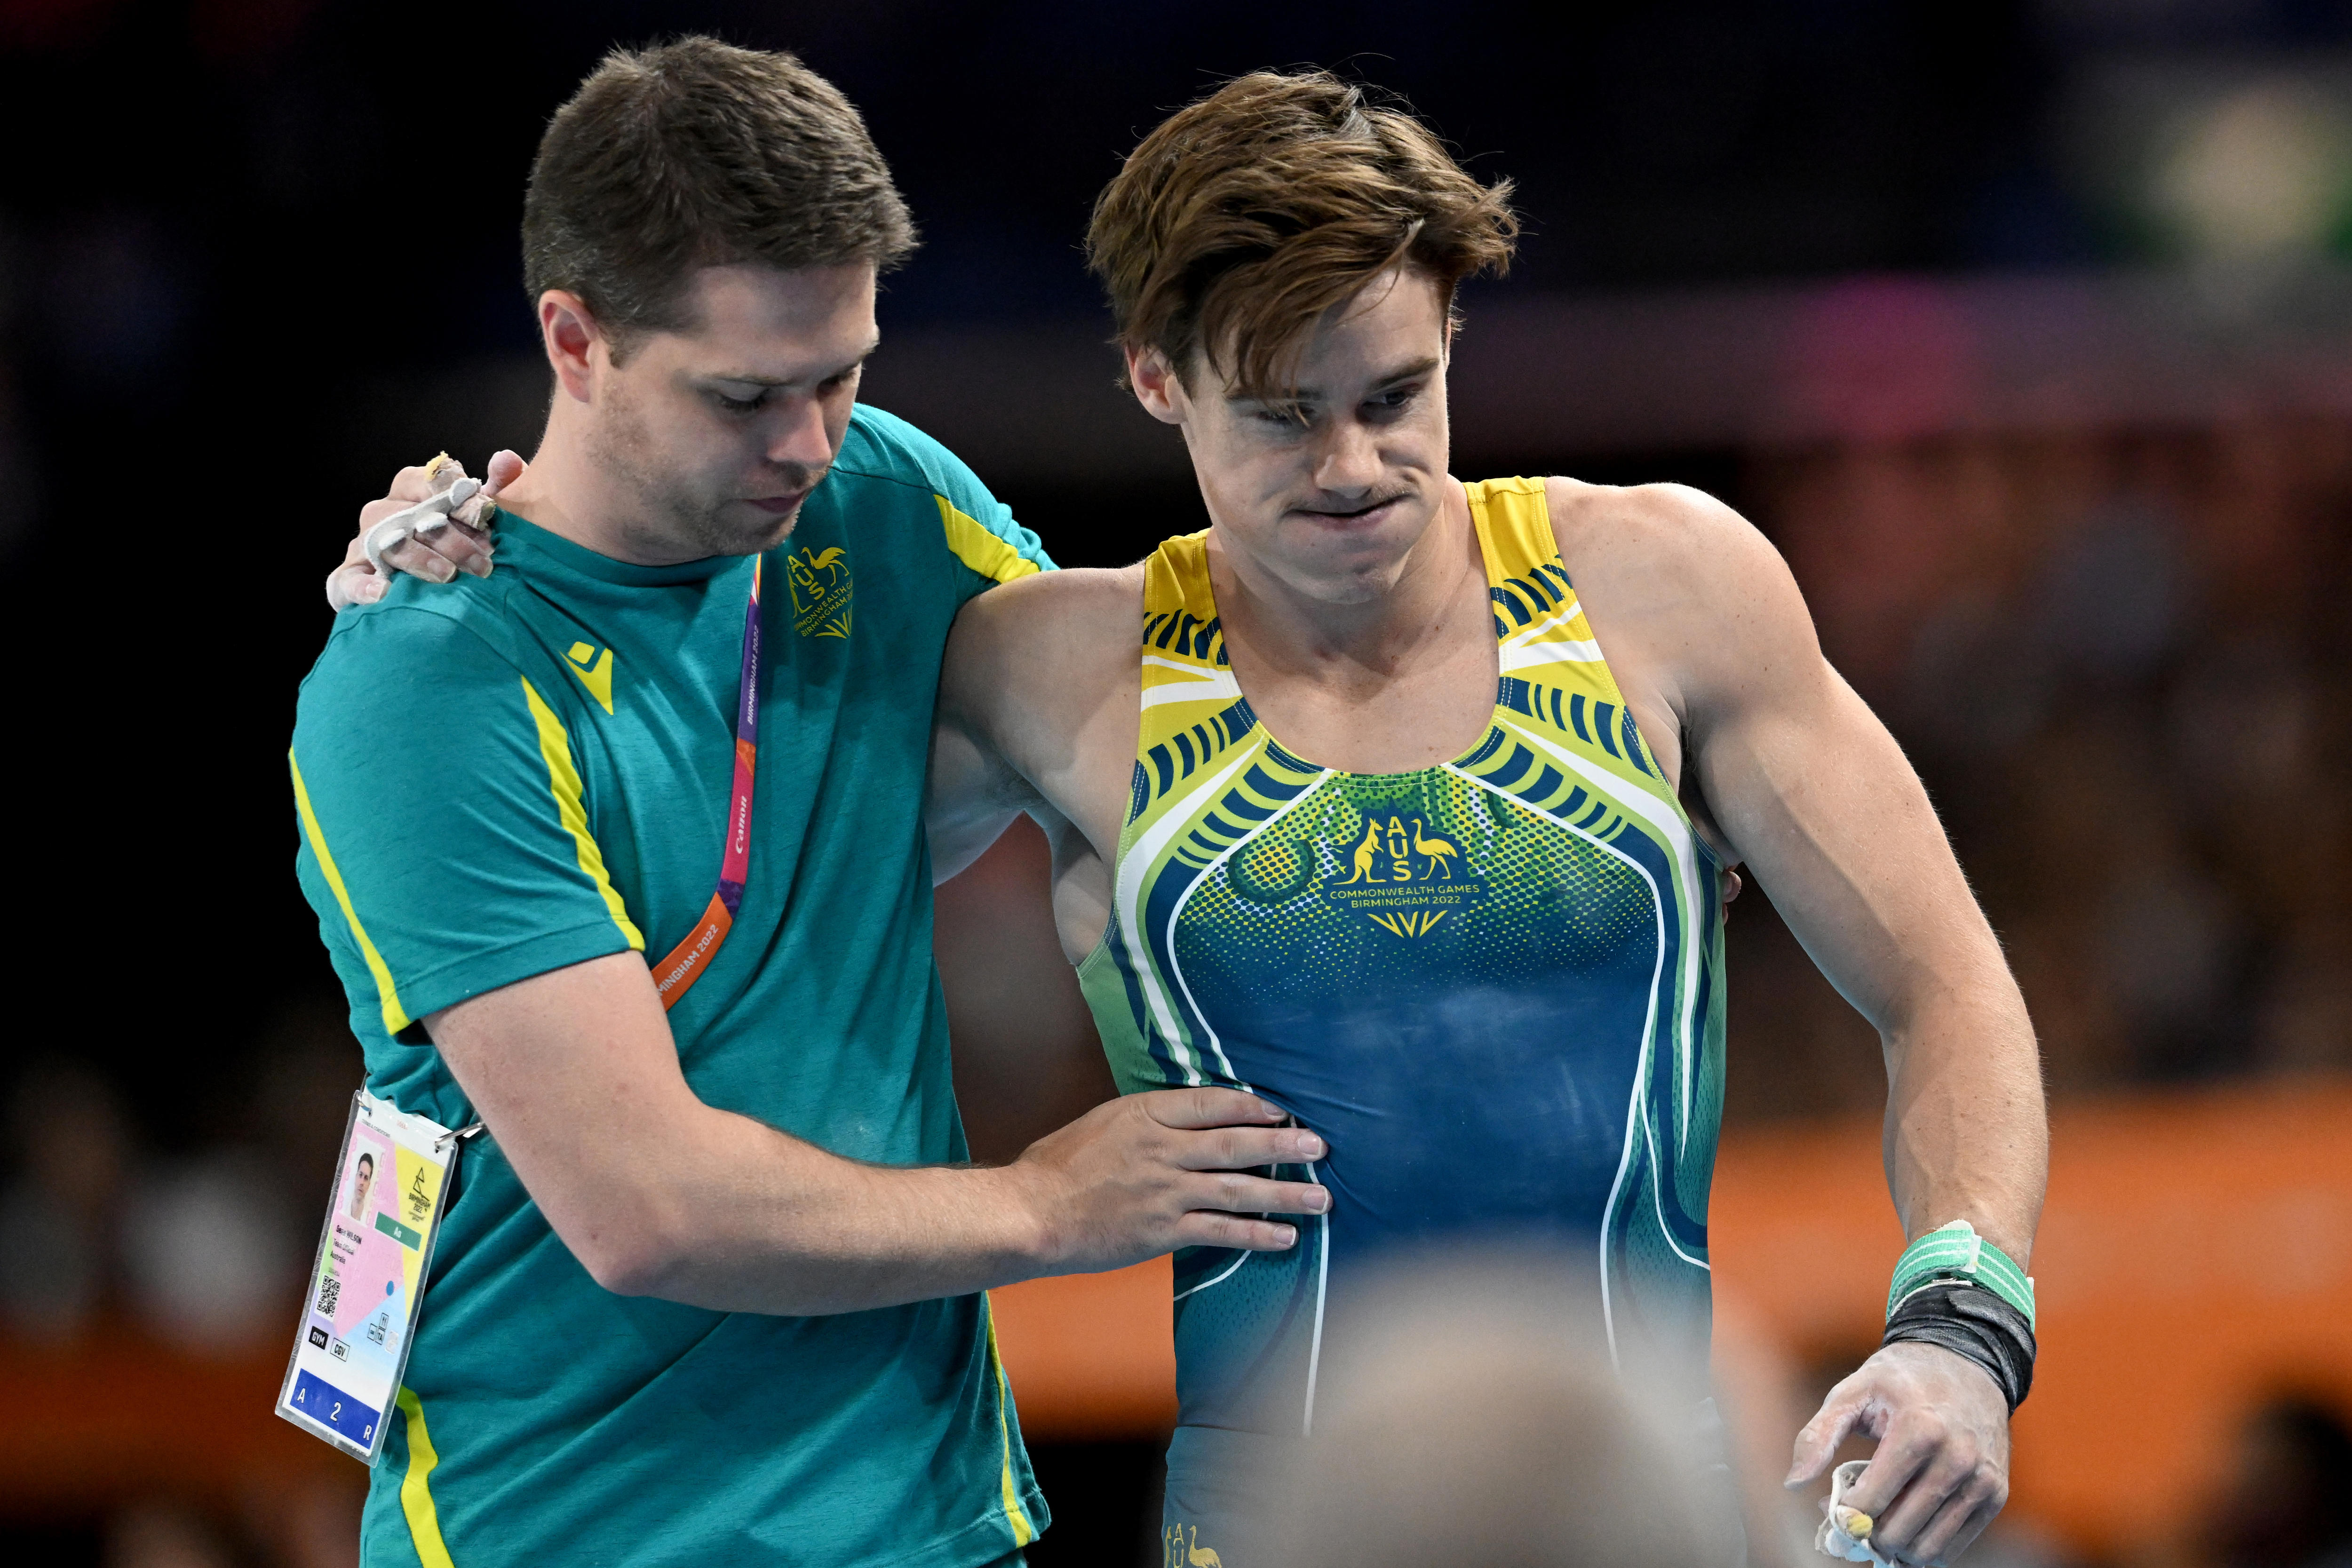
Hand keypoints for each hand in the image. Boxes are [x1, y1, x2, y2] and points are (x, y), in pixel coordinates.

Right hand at [327, 450, 527, 609]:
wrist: (448, 591)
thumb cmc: (472, 546)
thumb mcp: (488, 519)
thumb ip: (499, 488)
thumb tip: (506, 460)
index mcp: (411, 494)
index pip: (419, 479)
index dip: (449, 493)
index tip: (482, 515)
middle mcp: (383, 515)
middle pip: (403, 513)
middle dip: (446, 537)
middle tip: (481, 561)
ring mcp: (364, 545)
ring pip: (381, 542)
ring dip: (417, 558)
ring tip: (448, 575)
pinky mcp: (352, 579)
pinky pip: (346, 580)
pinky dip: (362, 586)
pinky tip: (384, 593)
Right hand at [1007, 1087, 1329, 1272]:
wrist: (1031, 1215)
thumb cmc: (1056, 1167)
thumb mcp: (1102, 1122)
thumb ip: (1145, 1120)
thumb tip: (1183, 1119)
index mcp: (1145, 1115)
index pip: (1212, 1104)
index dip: (1252, 1107)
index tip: (1281, 1113)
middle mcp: (1162, 1150)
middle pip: (1235, 1144)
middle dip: (1283, 1145)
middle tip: (1319, 1146)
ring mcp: (1165, 1192)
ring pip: (1237, 1189)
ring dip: (1284, 1193)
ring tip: (1320, 1198)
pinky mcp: (1163, 1231)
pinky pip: (1221, 1231)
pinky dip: (1256, 1234)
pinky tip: (1286, 1237)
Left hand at [1786, 1342, 2009, 1564]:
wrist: (1965, 1363)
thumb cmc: (1899, 1380)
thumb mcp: (1852, 1392)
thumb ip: (1818, 1436)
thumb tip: (1793, 1484)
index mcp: (1919, 1430)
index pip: (1871, 1502)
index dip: (1844, 1516)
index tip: (1832, 1508)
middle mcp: (1956, 1458)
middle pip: (1898, 1530)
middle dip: (1866, 1533)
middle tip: (1853, 1516)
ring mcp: (1981, 1478)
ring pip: (1927, 1548)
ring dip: (1895, 1546)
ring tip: (1879, 1520)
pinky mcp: (1995, 1493)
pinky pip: (1954, 1546)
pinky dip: (1924, 1546)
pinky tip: (1906, 1522)